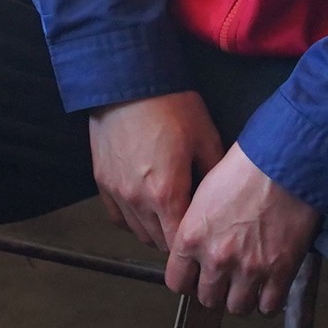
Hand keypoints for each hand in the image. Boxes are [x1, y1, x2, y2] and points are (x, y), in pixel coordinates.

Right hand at [87, 89, 225, 251]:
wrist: (127, 82)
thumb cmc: (170, 106)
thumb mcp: (206, 138)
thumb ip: (215, 175)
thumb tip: (225, 198)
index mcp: (167, 194)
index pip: (180, 243)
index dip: (195, 245)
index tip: (205, 238)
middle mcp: (137, 200)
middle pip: (159, 242)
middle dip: (177, 240)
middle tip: (192, 227)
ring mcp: (116, 192)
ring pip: (137, 232)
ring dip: (155, 231)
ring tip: (170, 219)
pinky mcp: (102, 181)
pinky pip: (117, 217)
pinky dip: (132, 220)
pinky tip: (145, 209)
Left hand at [166, 147, 318, 315]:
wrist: (283, 165)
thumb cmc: (243, 170)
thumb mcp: (202, 194)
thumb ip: (193, 227)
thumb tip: (193, 246)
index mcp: (191, 238)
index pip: (177, 282)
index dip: (187, 282)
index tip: (195, 278)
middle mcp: (216, 258)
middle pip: (207, 298)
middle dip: (215, 291)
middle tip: (224, 281)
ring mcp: (249, 269)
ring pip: (237, 308)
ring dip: (241, 299)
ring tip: (246, 287)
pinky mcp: (280, 272)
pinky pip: (269, 306)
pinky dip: (267, 303)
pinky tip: (267, 292)